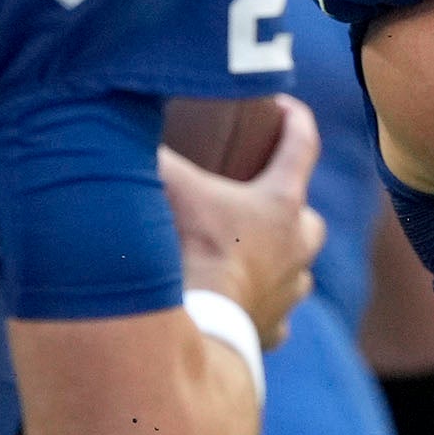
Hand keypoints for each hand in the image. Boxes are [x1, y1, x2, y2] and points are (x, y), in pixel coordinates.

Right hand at [163, 96, 324, 347]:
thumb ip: (154, 151)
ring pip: (297, 268)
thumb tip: (125, 122)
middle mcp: (298, 246)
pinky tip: (240, 303)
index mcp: (282, 203)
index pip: (302, 146)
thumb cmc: (190, 249)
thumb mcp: (169, 186)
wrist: (198, 325)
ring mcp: (289, 290)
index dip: (296, 119)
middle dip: (290, 206)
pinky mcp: (274, 328)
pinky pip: (277, 314)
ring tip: (248, 253)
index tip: (284, 106)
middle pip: (308, 217)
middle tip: (260, 197)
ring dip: (279, 258)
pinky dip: (261, 306)